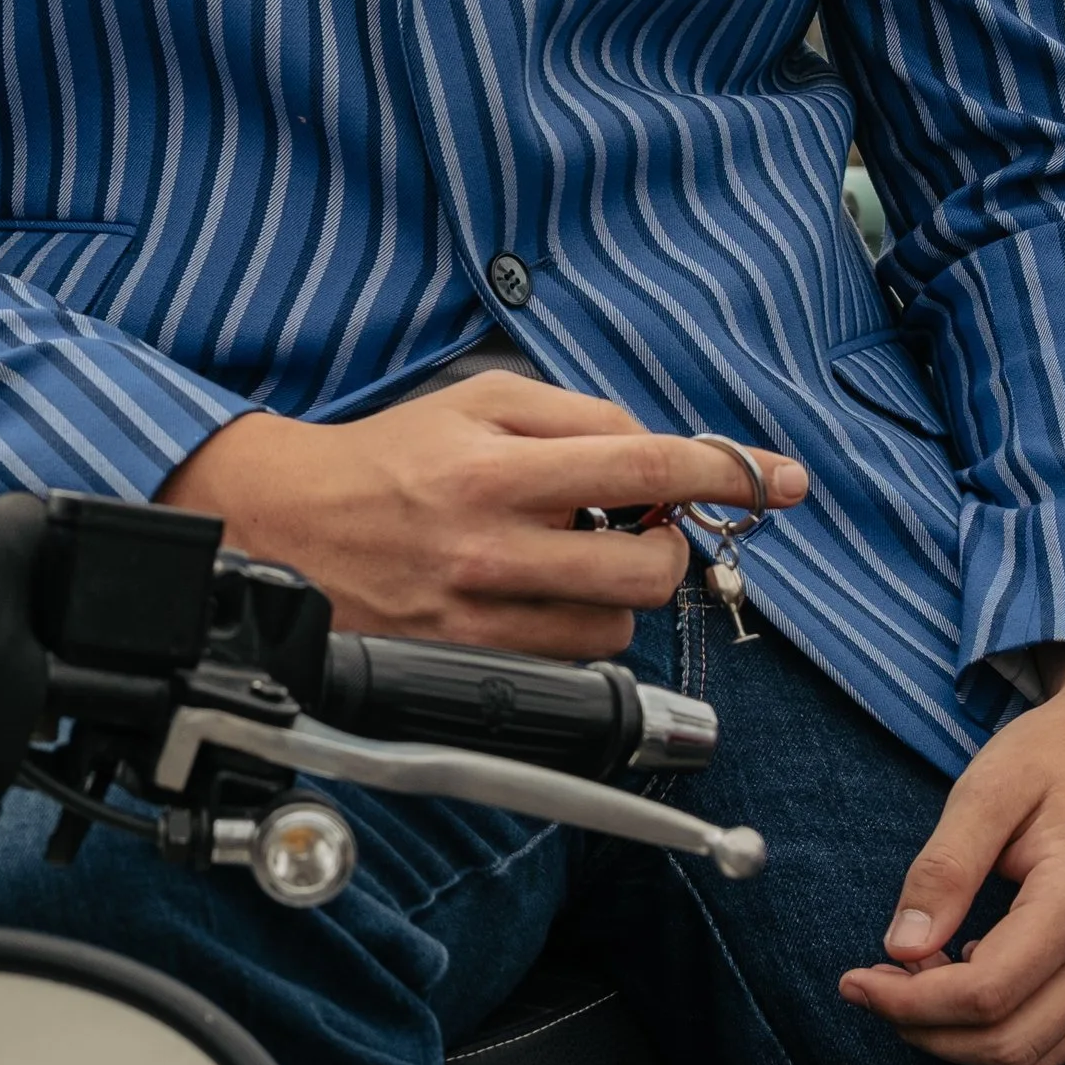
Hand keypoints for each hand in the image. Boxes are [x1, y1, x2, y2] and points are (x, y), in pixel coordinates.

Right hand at [158, 374, 806, 660]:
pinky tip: (538, 596)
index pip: (646, 467)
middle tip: (638, 526)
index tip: (782, 479)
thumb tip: (654, 453)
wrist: (283, 523)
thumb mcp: (477, 401)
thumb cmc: (387, 457)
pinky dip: (576, 627)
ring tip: (566, 558)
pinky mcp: (467, 662)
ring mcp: (479, 615)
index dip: (728, 471)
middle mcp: (491, 545)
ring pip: (616, 621)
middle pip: (649, 565)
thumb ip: (574, 417)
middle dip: (666, 544)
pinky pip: (570, 658)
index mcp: (497, 465)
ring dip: (615, 588)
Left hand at [838, 646, 1064, 1064]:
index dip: (908, 1002)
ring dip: (959, 1040)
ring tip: (910, 984)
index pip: (986, 993)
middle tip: (872, 985)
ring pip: (1036, 1056)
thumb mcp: (990, 787)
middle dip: (925, 1031)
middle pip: (1010, 1043)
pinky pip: (1059, 1038)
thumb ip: (945, 868)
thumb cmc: (1064, 752)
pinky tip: (961, 976)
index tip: (853, 979)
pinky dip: (1000, 1030)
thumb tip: (900, 949)